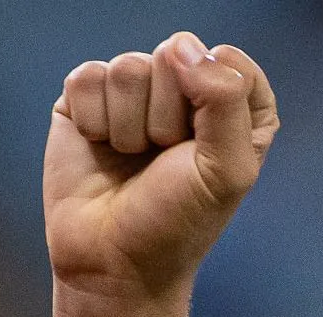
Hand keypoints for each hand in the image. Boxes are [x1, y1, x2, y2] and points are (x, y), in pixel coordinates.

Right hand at [45, 33, 277, 304]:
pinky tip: (101, 149)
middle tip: (162, 160)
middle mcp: (185, 92)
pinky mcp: (87, 99)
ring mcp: (135, 93)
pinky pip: (88, 77)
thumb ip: (224, 99)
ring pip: (128, 67)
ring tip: (131, 159)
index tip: (204, 149)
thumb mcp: (227, 169)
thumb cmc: (178, 222)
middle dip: (166, 115)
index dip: (214, 102)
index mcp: (235, 107)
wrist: (113, 262)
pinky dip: (94, 120)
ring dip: (129, 125)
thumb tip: (181, 47)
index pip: (228, 60)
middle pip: (175, 55)